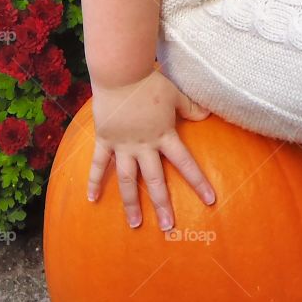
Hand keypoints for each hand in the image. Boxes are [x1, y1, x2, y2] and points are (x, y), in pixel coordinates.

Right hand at [86, 67, 215, 230]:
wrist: (121, 74)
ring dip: (131, 203)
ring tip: (135, 224)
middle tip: (168, 227)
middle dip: (163, 204)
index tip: (210, 200)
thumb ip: (191, 107)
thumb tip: (208, 114)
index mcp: (164, 135)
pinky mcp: (105, 140)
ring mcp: (123, 145)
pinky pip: (99, 165)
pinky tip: (92, 199)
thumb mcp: (176, 94)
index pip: (185, 163)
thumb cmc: (150, 82)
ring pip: (128, 180)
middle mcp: (144, 146)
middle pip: (156, 180)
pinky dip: (95, 181)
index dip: (198, 182)